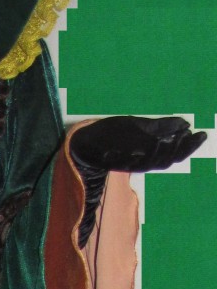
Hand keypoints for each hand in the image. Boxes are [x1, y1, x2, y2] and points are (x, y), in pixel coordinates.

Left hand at [70, 116, 205, 173]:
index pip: (174, 153)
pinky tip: (141, 144)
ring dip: (158, 152)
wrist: (88, 142)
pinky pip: (123, 161)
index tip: (202, 134)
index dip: (189, 146)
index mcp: (150, 154)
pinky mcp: (111, 161)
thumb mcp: (141, 127)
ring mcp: (126, 162)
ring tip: (167, 139)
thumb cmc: (115, 135)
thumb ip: (161, 127)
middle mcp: (141, 161)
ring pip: (147, 163)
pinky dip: (132, 155)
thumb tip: (185, 124)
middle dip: (178, 149)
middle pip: (165, 161)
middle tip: (188, 136)